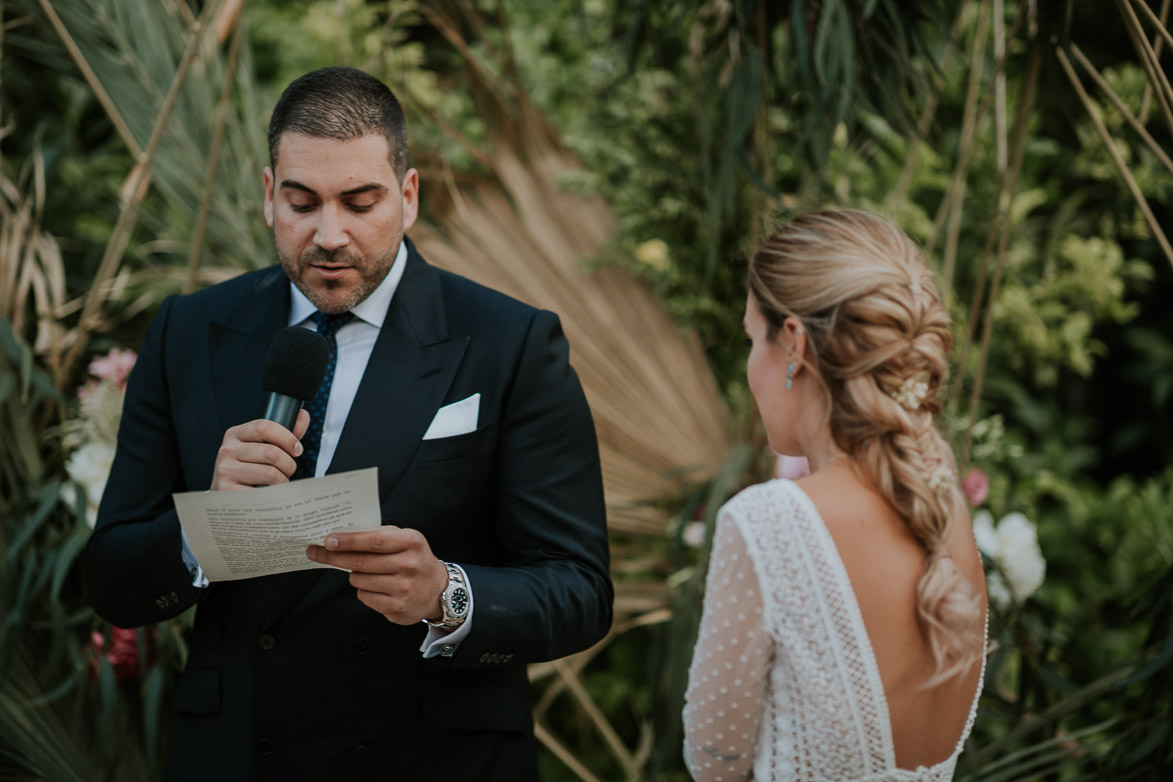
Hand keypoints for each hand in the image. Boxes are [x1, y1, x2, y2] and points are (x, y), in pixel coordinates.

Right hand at [210, 409, 309, 490]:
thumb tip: (302, 415)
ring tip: (279, 483)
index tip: (297, 449)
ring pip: (270, 473)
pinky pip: (263, 493)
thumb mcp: (262, 448)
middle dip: (288, 464)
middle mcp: (227, 450)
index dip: (287, 438)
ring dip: (283, 481)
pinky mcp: (227, 491)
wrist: (228, 498)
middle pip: (271, 452)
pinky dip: (273, 495)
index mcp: (235, 434)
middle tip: (288, 471)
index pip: (264, 426)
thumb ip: (283, 433)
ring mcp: (225, 470)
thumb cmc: (249, 469)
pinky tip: (270, 494)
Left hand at [306, 527, 447, 624]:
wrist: (437, 589)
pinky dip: (364, 590)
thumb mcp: (406, 539)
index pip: (374, 541)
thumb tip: (344, 535)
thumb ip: (380, 535)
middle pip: (361, 562)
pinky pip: (364, 596)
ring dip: (355, 575)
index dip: (349, 541)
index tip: (328, 540)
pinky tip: (377, 587)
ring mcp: (403, 588)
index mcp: (411, 543)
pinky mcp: (397, 608)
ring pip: (359, 580)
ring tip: (368, 572)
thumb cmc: (415, 559)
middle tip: (317, 552)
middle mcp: (409, 565)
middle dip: (335, 557)